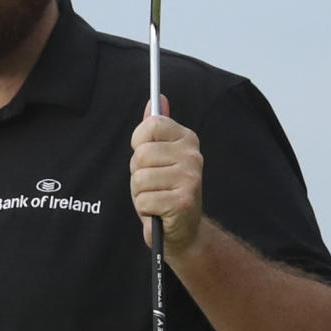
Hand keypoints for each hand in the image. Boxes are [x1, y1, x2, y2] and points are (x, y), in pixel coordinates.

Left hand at [129, 96, 203, 253]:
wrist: (183, 231)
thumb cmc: (165, 191)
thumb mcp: (158, 157)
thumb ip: (156, 128)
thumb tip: (157, 99)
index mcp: (187, 140)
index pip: (152, 125)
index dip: (139, 142)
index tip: (147, 157)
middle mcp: (192, 156)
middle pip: (141, 154)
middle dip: (138, 173)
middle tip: (153, 185)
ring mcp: (190, 178)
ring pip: (140, 178)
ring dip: (140, 194)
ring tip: (156, 198)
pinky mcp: (183, 202)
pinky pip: (144, 200)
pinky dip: (145, 210)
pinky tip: (159, 211)